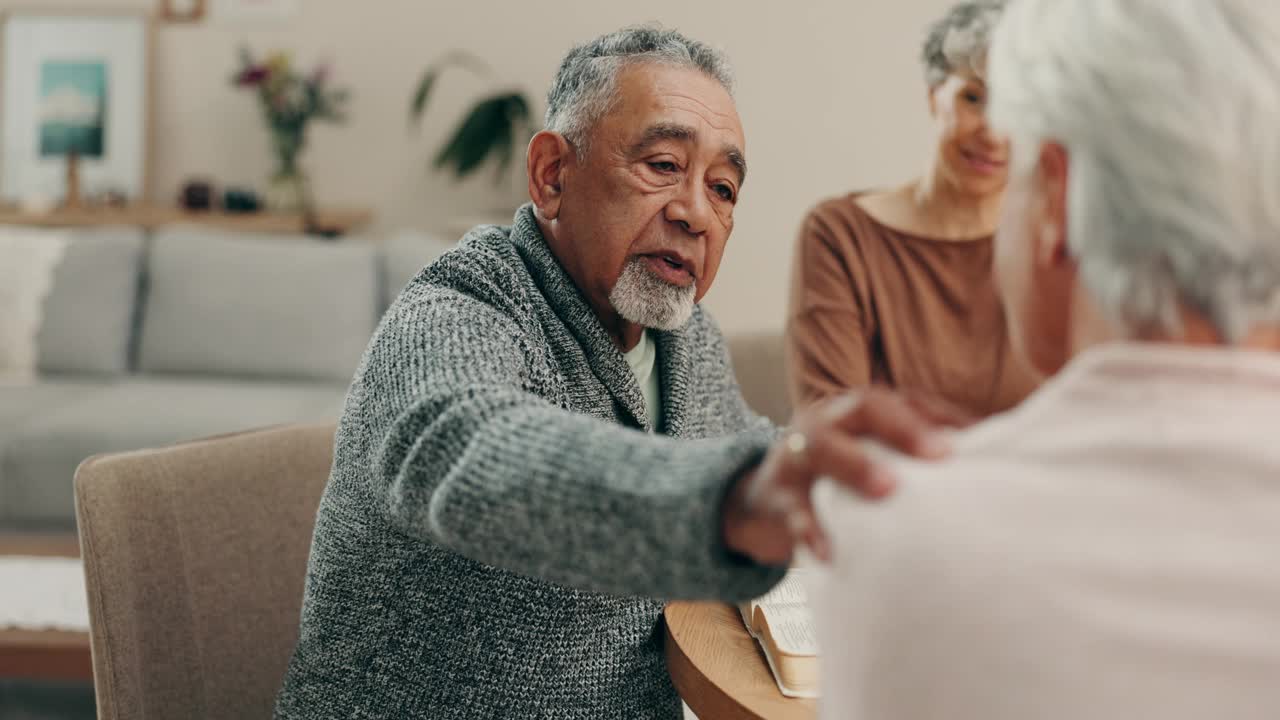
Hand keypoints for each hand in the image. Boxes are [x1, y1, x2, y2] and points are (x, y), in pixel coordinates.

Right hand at [721, 387, 971, 564]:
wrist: (767, 501)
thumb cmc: (842, 479)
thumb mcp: (875, 457)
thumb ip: (919, 455)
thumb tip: (995, 457)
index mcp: (860, 410)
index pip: (904, 400)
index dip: (939, 417)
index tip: (977, 442)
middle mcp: (829, 419)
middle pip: (865, 407)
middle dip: (903, 427)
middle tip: (941, 455)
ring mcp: (798, 452)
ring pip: (822, 446)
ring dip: (856, 465)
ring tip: (888, 489)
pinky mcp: (777, 492)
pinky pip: (792, 508)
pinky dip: (810, 528)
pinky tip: (828, 552)